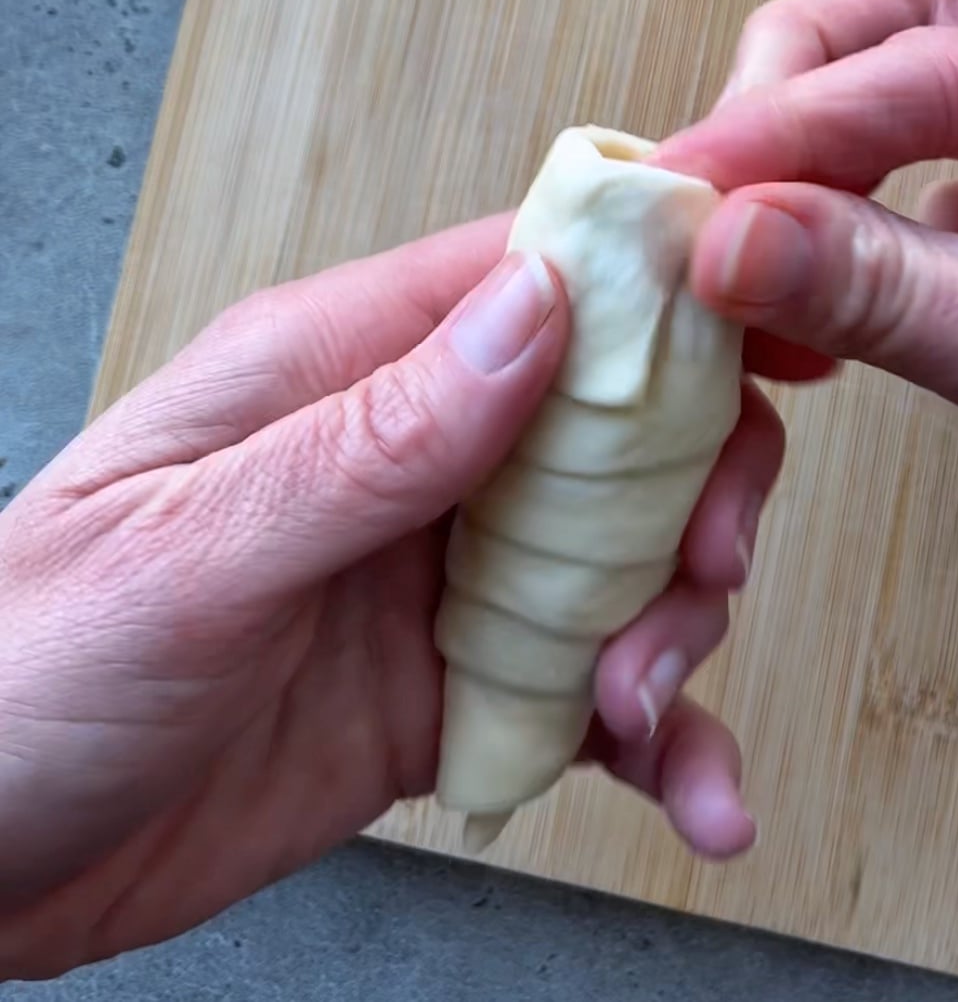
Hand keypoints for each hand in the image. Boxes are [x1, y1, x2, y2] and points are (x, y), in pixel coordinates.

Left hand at [0, 213, 791, 978]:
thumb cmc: (28, 667)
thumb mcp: (195, 544)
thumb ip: (375, 435)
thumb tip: (533, 312)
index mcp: (344, 376)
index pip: (532, 282)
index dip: (662, 287)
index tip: (769, 323)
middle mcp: (413, 462)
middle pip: (614, 426)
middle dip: (695, 488)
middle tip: (705, 566)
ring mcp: (443, 578)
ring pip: (625, 564)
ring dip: (676, 631)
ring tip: (645, 709)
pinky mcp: (459, 686)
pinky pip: (593, 693)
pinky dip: (657, 739)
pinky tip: (688, 789)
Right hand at [653, 0, 957, 620]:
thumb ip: (895, 293)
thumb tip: (734, 241)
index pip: (937, 59)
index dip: (795, 124)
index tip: (692, 191)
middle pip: (915, 33)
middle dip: (797, 93)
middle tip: (714, 178)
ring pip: (897, 128)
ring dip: (801, 178)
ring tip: (737, 256)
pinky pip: (900, 230)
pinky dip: (830, 259)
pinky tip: (797, 311)